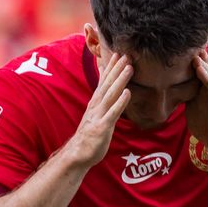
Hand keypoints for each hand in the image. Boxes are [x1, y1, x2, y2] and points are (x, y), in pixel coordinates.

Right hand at [64, 52, 131, 166]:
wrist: (78, 153)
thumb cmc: (90, 134)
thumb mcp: (96, 114)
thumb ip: (102, 100)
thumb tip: (107, 90)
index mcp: (95, 103)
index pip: (103, 81)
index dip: (110, 67)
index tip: (118, 53)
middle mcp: (96, 106)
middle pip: (107, 84)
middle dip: (116, 69)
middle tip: (126, 54)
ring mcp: (99, 115)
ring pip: (111, 94)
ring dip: (120, 80)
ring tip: (129, 68)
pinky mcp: (102, 127)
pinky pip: (113, 113)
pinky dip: (120, 102)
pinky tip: (128, 92)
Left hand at [185, 50, 207, 159]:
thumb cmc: (207, 127)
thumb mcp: (191, 108)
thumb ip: (185, 96)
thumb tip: (169, 86)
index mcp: (206, 91)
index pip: (200, 72)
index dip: (194, 59)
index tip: (183, 45)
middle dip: (200, 57)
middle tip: (192, 41)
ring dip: (204, 68)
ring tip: (196, 55)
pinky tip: (204, 75)